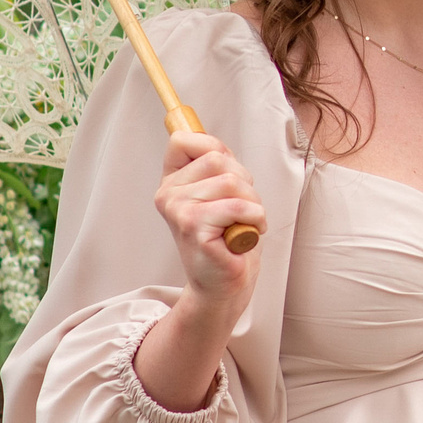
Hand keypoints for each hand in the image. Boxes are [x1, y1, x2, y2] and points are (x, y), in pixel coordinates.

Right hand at [152, 129, 264, 312]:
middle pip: (219, 159)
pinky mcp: (193, 227)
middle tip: (239, 212)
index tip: (225, 178)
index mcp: (172, 182)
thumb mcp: (221, 194)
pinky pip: (238, 206)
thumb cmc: (227, 240)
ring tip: (242, 225)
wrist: (223, 285)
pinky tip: (242, 236)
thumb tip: (207, 137)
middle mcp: (168, 193)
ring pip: (233, 182)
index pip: (184, 139)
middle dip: (244, 184)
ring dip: (252, 205)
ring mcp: (178, 210)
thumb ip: (215, 166)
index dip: (215, 151)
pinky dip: (253, 220)